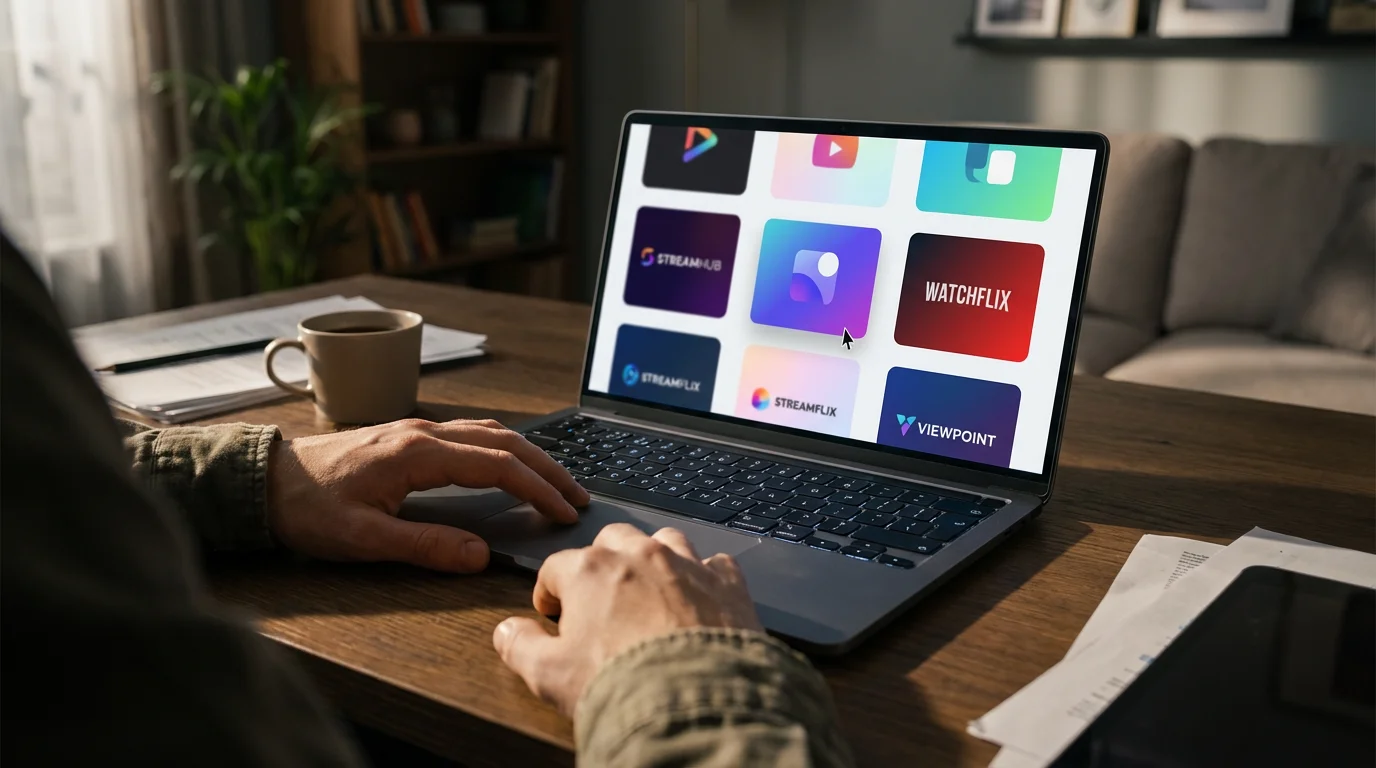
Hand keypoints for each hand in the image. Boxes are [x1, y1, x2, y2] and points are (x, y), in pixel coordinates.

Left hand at [266, 418, 588, 572]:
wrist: (264, 480)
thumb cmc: (307, 509)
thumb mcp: (364, 539)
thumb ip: (425, 546)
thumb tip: (480, 555)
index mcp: (417, 453)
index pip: (497, 466)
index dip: (537, 488)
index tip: (564, 511)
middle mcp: (423, 432)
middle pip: (504, 441)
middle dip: (547, 469)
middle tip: (577, 497)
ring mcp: (416, 429)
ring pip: (489, 433)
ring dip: (528, 455)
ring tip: (555, 482)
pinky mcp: (407, 436)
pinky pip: (470, 434)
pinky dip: (503, 449)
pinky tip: (510, 465)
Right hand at [492, 524, 761, 715]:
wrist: (694, 701)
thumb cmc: (622, 685)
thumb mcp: (549, 675)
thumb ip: (520, 647)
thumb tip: (506, 632)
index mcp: (589, 571)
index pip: (556, 567)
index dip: (549, 592)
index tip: (552, 613)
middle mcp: (639, 556)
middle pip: (611, 540)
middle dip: (601, 563)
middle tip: (600, 597)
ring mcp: (687, 565)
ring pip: (664, 540)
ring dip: (653, 558)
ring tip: (649, 589)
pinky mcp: (726, 583)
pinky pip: (715, 563)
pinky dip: (705, 577)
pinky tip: (701, 597)